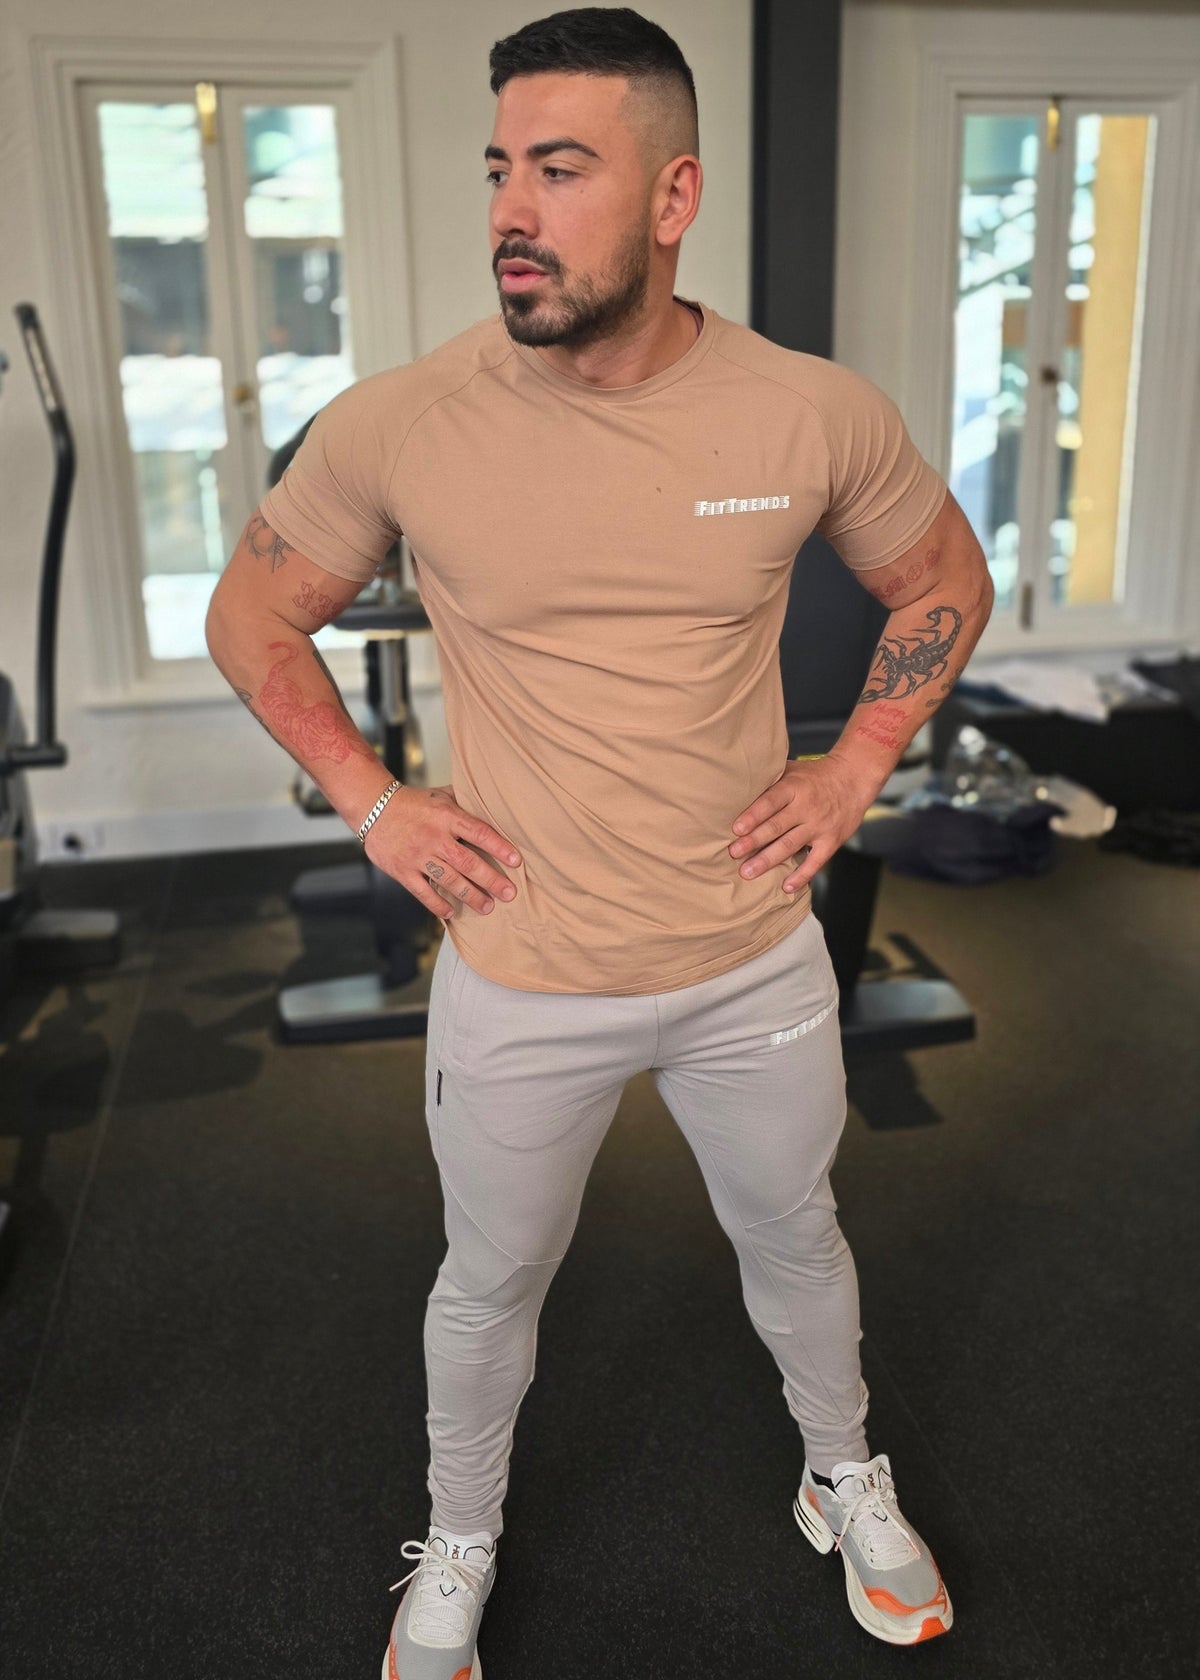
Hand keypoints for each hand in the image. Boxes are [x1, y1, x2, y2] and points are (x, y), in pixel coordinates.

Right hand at [364, 784, 520, 922]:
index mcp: (446, 817)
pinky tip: (451, 913)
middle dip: (490, 880)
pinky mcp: (402, 870)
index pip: (478, 832)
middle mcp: (434, 837)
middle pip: (467, 862)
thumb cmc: (412, 802)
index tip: (516, 861)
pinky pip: (422, 892)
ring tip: (487, 907)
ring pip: (448, 880)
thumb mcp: (441, 795)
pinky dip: (437, 904)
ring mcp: (417, 856)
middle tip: (509, 894)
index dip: (499, 847)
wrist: (373, 807)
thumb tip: (493, 804)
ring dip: (470, 895)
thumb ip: (465, 802)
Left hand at [728, 755, 875, 893]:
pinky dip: (801, 876)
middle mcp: (807, 807)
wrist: (854, 779)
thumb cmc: (815, 775)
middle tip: (733, 853)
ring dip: (767, 860)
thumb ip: (770, 779)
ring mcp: (820, 826)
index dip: (754, 815)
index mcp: (795, 787)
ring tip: (748, 872)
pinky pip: (815, 862)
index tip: (736, 829)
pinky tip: (786, 887)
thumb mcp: (793, 770)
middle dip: (753, 841)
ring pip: (790, 845)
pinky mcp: (832, 841)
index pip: (771, 802)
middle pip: (776, 826)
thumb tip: (737, 786)